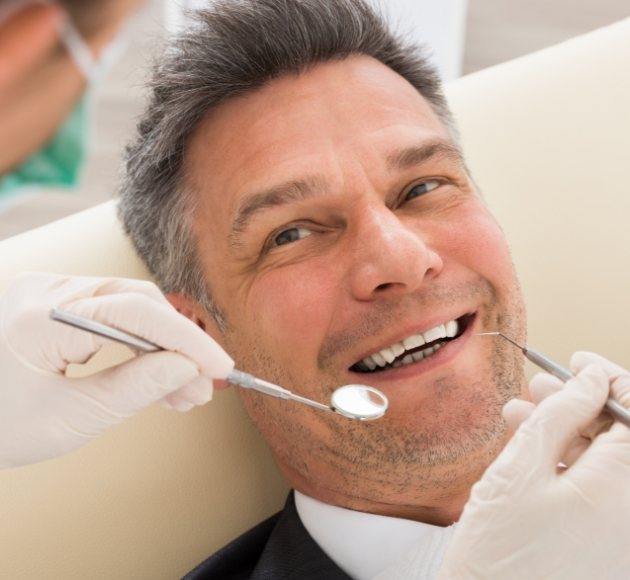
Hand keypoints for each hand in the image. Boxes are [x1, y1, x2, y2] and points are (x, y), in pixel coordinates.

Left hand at [0, 272, 233, 468]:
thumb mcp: (67, 419)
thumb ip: (132, 389)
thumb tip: (184, 368)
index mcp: (40, 317)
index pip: (136, 313)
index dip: (187, 339)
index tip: (220, 367)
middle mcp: (45, 291)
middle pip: (137, 304)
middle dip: (178, 345)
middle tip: (203, 386)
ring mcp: (48, 294)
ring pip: (129, 309)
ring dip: (162, 348)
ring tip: (185, 391)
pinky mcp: (52, 306)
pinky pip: (110, 316)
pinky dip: (138, 345)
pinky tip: (157, 375)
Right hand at [436, 356, 629, 579]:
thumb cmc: (498, 548)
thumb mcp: (520, 468)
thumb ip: (560, 415)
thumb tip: (592, 380)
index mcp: (622, 488)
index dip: (609, 378)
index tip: (575, 362)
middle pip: (622, 436)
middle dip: (581, 403)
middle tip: (537, 386)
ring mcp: (621, 528)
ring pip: (606, 460)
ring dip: (567, 431)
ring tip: (519, 414)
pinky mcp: (606, 542)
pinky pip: (596, 487)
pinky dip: (566, 462)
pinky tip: (528, 450)